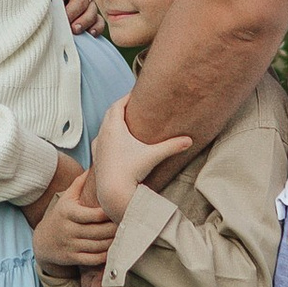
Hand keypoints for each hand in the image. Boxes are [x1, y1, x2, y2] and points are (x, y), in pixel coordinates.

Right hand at [31, 171, 117, 270]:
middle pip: (99, 231)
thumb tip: (94, 166)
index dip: (110, 214)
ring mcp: (70, 245)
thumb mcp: (66, 199)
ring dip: (113, 242)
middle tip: (130, 225)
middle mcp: (68, 229)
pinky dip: (105, 256)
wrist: (42, 241)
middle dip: (116, 229)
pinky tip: (114, 250)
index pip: (94, 215)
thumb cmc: (60, 216)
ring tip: (126, 236)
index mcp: (69, 212)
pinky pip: (93, 259)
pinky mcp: (72, 258)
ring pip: (98, 246)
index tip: (121, 210)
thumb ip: (79, 184)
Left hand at [45, 0, 106, 36]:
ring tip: (74, 29)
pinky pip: (99, 22)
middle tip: (63, 20)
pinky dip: (96, 28)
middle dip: (72, 12)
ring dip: (83, 22)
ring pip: (92, 12)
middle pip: (82, 0)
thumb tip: (44, 0)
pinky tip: (90, 33)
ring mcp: (90, 3)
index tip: (50, 6)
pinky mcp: (93, 16)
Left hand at [86, 92, 194, 219]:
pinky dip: (106, 136)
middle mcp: (103, 134)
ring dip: (112, 121)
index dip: (126, 98)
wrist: (113, 193)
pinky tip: (111, 140)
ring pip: (103, 126)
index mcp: (114, 128)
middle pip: (109, 113)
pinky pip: (100, 140)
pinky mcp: (96, 157)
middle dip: (120, 107)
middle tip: (131, 104)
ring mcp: (98, 146)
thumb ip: (172, 146)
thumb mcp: (154, 156)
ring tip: (123, 120)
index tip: (134, 93)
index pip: (117, 105)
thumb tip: (190, 141)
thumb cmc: (131, 172)